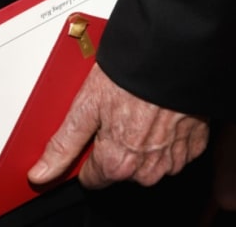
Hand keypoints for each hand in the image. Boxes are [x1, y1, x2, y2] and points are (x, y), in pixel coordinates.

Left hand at [28, 63, 208, 188]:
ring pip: (146, 164)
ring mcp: (172, 160)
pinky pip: (173, 152)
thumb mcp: (86, 107)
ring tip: (138, 112)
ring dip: (141, 145)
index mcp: (117, 163)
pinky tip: (159, 116)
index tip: (92, 135)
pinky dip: (165, 139)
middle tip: (116, 115)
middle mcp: (146, 170)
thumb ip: (63, 145)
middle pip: (120, 170)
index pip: (91, 179)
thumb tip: (42, 172)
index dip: (87, 155)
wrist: (174, 57)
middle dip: (115, 148)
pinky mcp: (194, 146)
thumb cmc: (131, 76)